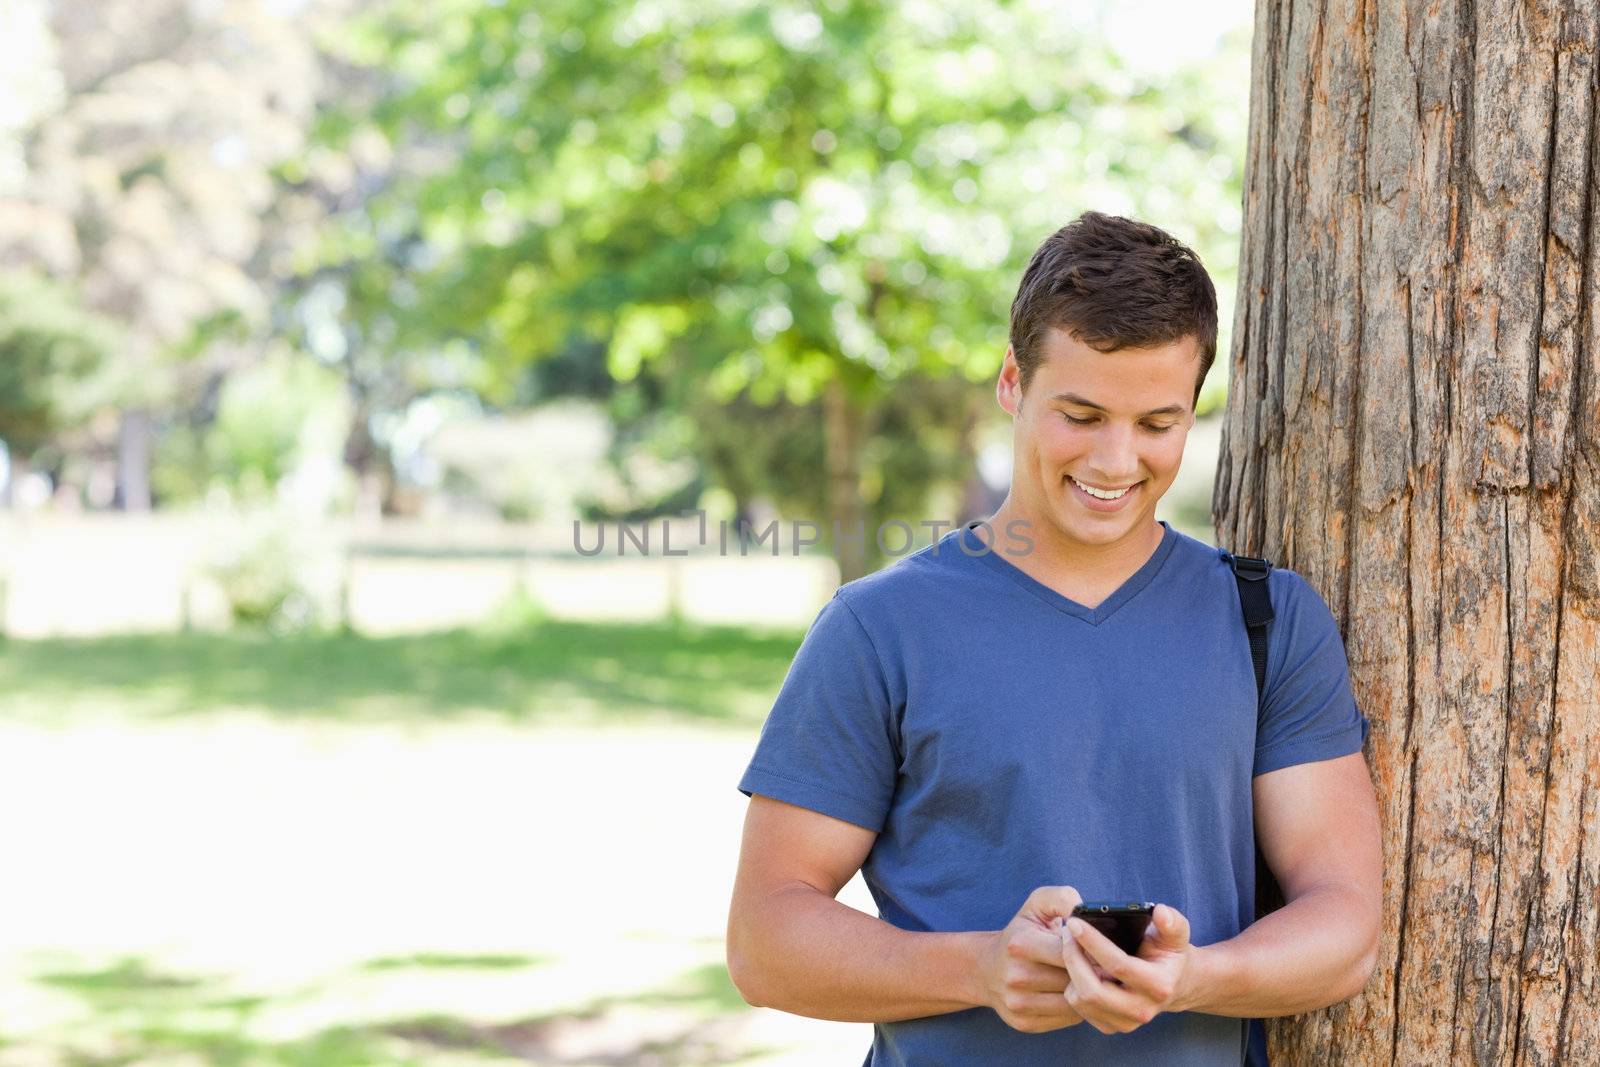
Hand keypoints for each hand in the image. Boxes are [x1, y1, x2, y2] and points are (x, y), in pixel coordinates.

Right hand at [978, 886, 1086, 1033]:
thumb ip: (1063, 898)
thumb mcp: (1036, 905)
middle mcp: (1016, 976)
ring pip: (1073, 1003)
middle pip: (1073, 980)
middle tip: (1104, 967)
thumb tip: (1087, 911)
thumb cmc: (1021, 932)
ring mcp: (1018, 1003)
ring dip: (1087, 993)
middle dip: (1093, 973)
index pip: (1070, 952)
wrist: (985, 969)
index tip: (1099, 948)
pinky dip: (1077, 1009)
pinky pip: (1066, 1019)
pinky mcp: (1024, 1023)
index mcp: (1020, 944)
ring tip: (1092, 981)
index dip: (1089, 950)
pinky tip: (1076, 995)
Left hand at [1060, 903, 1193, 1034]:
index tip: (1075, 922)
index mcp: (1159, 986)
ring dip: (1070, 970)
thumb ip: (1171, 922)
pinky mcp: (1110, 1027)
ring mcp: (1125, 1023)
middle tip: (1067, 932)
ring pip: (1081, 1000)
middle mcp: (1142, 1010)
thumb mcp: (1176, 935)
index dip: (1092, 942)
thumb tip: (1161, 912)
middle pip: (1092, 991)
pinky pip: (1078, 1008)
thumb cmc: (1169, 953)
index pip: (1118, 965)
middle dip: (1073, 958)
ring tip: (1071, 946)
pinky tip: (1078, 965)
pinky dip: (1071, 984)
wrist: (1174, 984)